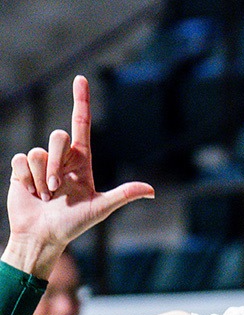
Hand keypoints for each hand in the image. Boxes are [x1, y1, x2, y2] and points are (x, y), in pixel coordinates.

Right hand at [4, 75, 153, 276]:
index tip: (81, 79)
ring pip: (38, 151)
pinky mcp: (21, 169)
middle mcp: (62, 158)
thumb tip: (151, 191)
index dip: (81, 101)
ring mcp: (40, 163)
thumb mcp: (101, 209)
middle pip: (57, 137)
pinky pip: (20, 160)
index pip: (82, 125)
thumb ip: (123, 195)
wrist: (43, 235)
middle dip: (56, 162)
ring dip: (42, 176)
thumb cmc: (74, 224)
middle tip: (58, 188)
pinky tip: (30, 191)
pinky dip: (26, 177)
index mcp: (82, 161)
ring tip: (46, 194)